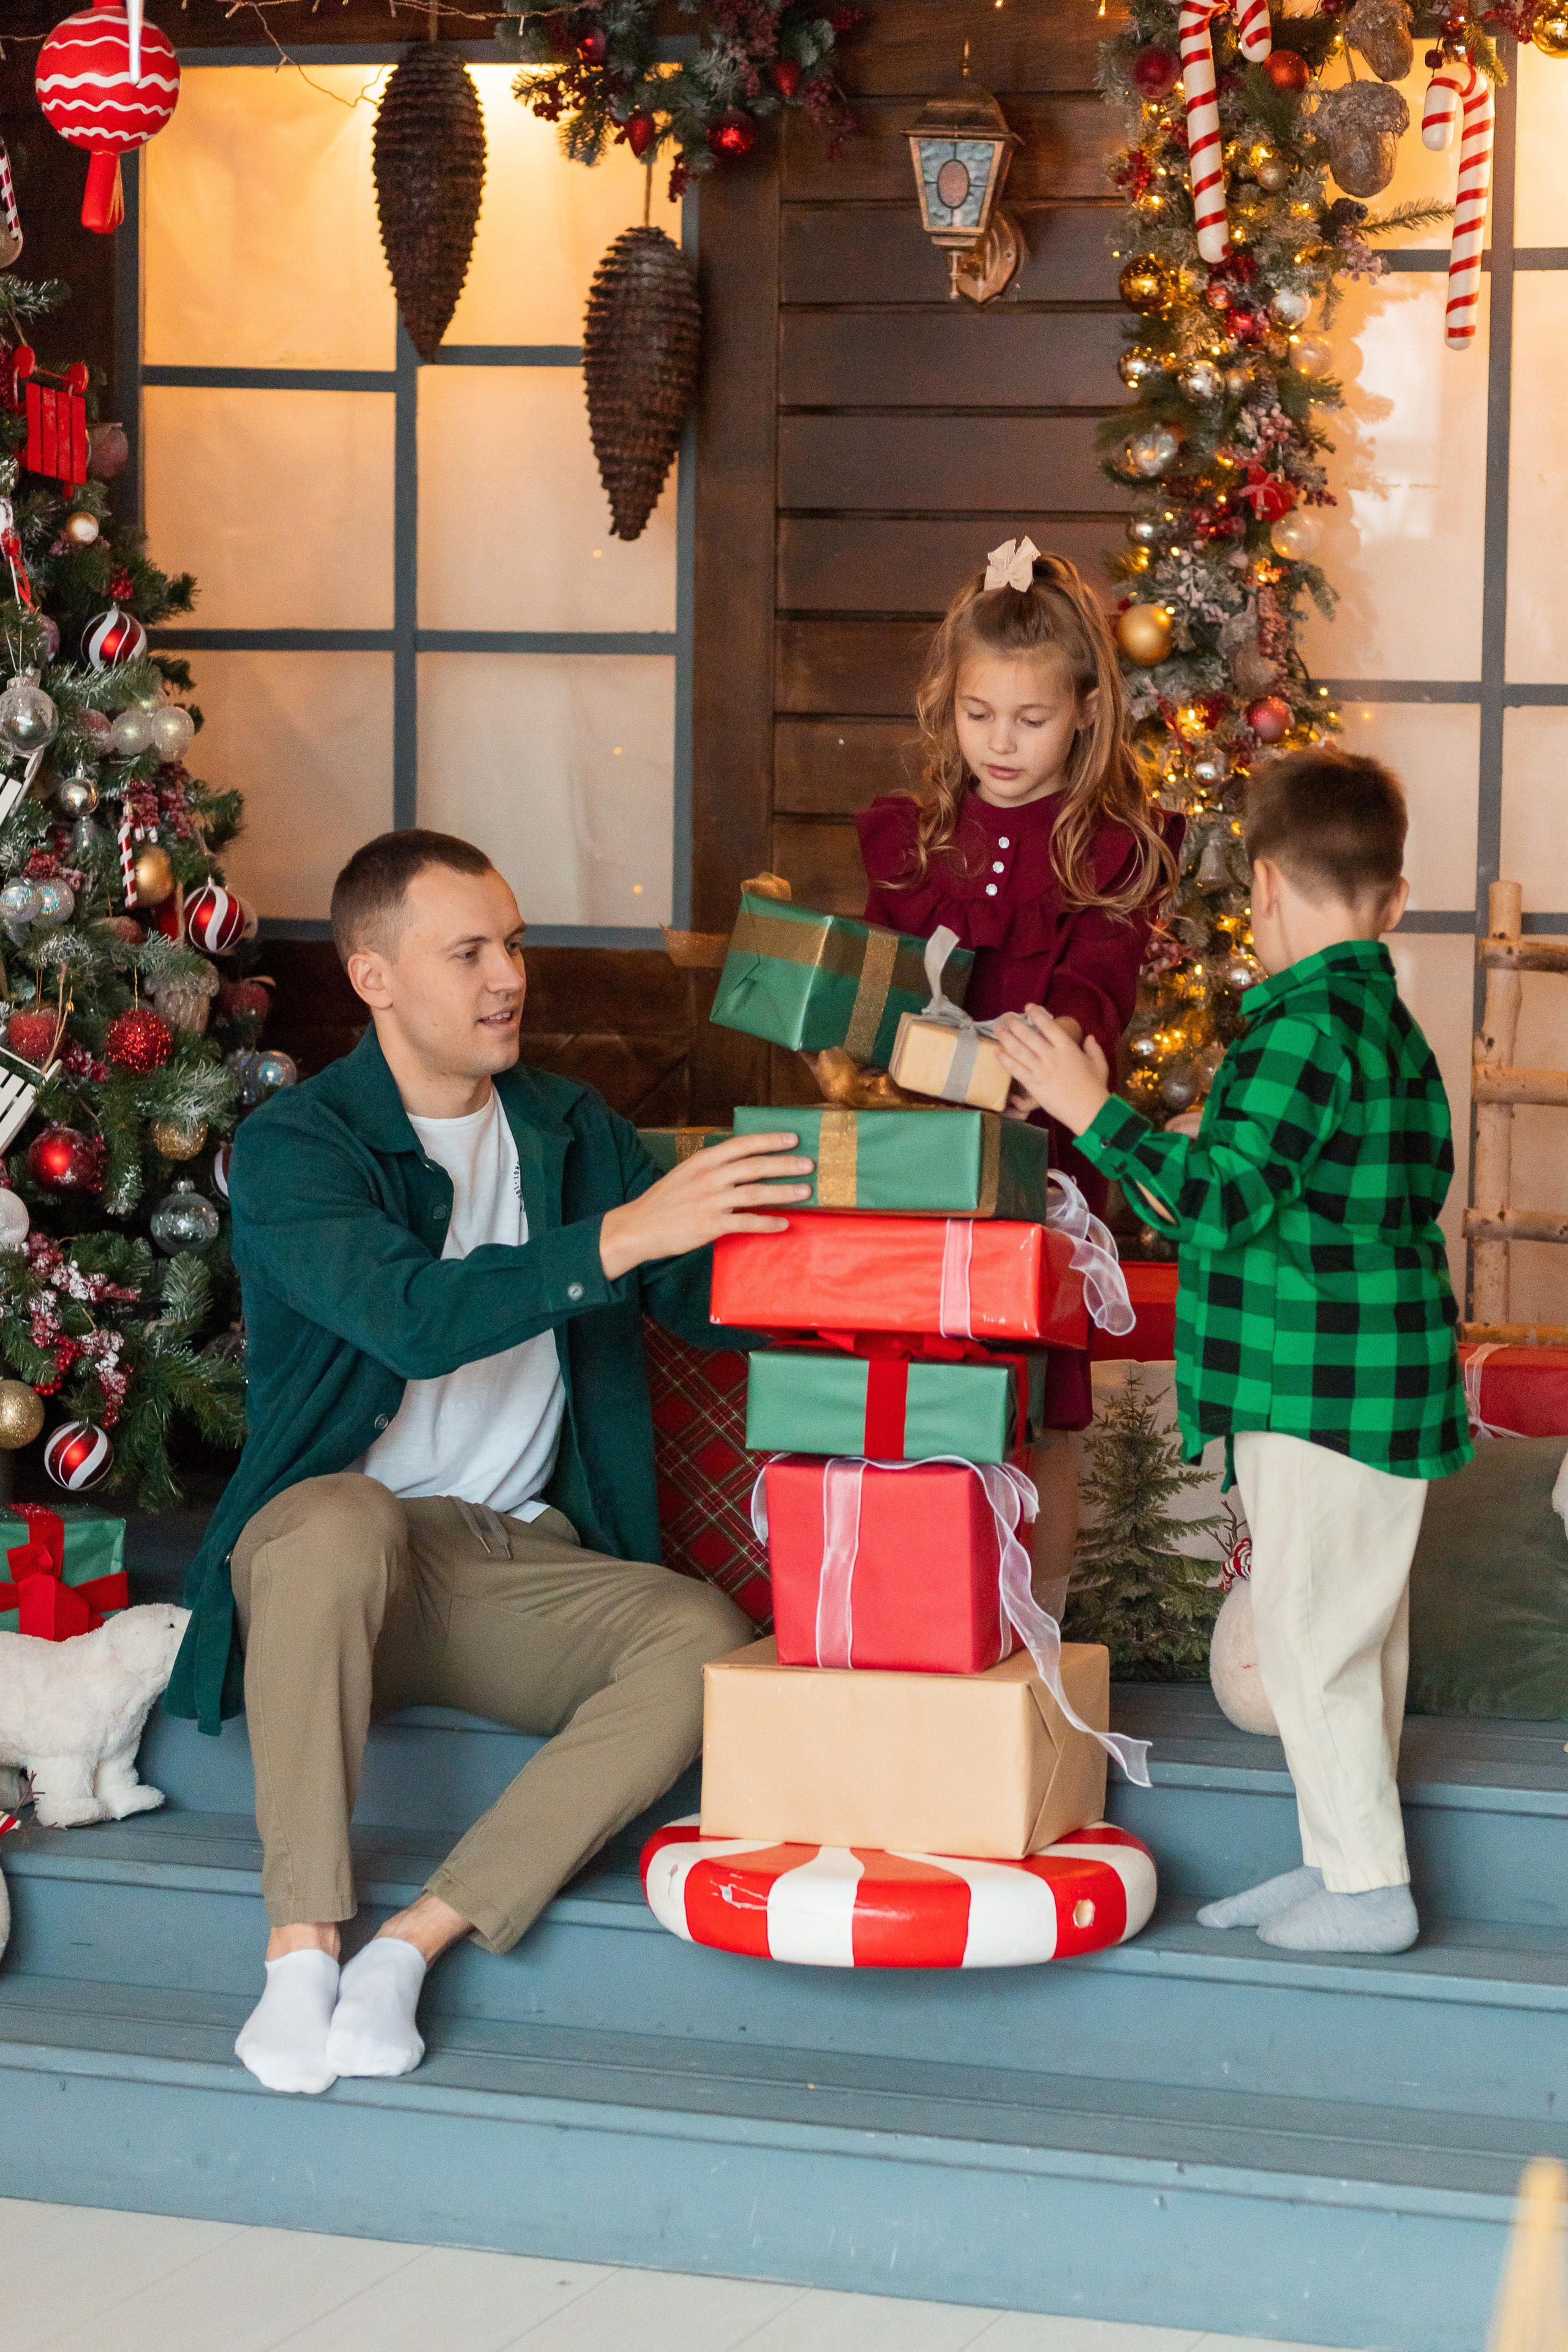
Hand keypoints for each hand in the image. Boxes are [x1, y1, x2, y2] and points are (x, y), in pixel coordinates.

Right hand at [599, 1132, 813, 1280]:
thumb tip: (742, 1163)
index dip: (769, 1140)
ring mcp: (711, 1201)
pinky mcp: (711, 1225)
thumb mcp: (685, 1174)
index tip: (792, 1138)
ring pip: (756, 1193)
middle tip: (809, 1164)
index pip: (742, 1145)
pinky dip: (768, 1223)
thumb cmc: (664, 1201)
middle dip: (785, 1164)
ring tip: (805, 1191)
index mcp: (703, 1160)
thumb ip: (712, 1167)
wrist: (638, 1227)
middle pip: (755, 1166)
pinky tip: (784, 1225)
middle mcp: (709, 1177)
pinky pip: (747, 1222)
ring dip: (784, 1192)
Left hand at [992, 1007, 1111, 1136]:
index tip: (1028, 1007)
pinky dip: (1005, 1060)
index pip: (1049, 1026)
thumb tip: (1089, 1037)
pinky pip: (1016, 1070)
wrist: (1088, 1110)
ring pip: (1019, 1050)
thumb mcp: (1099, 1064)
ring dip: (1006, 1038)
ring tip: (997, 1029)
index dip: (1037, 1015)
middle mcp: (1051, 1056)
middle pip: (1029, 1036)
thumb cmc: (1095, 1088)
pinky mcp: (1034, 1085)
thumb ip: (1093, 1048)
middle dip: (1015, 1024)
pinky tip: (997, 1052)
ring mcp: (1041, 1070)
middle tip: (1007, 1017)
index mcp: (1067, 1048)